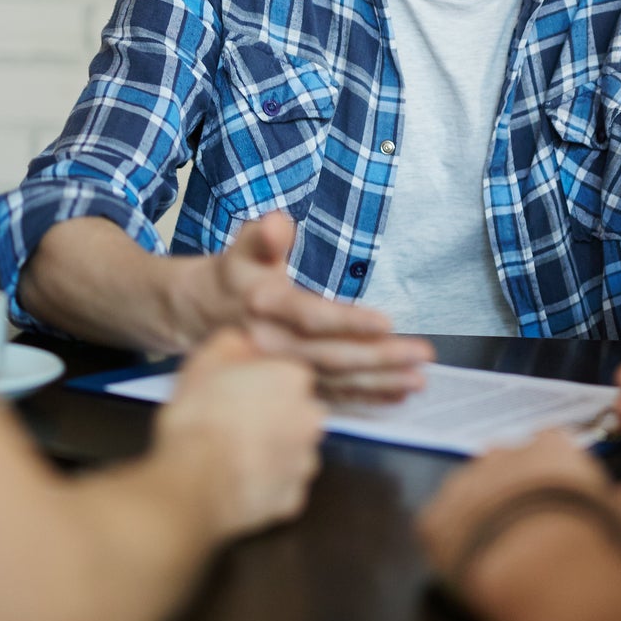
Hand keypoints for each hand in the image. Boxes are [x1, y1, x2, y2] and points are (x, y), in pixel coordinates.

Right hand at [155, 327, 324, 538]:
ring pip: (292, 449)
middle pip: (294, 410)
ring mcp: (305, 461)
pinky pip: (283, 485)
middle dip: (272, 414)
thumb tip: (246, 343)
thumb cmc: (199, 418)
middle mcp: (311, 417)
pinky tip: (240, 479)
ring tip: (235, 454)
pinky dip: (266, 483)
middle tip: (235, 422)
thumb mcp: (205, 361)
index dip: (260, 381)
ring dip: (272, 449)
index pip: (286, 373)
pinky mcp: (294, 500)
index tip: (238, 391)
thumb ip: (234, 343)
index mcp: (294, 378)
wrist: (191, 483)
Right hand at [197, 212, 433, 400]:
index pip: (311, 317)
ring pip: (335, 381)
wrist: (199, 314)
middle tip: (422, 354)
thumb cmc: (235, 274)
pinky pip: (332, 395)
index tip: (386, 323)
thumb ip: (263, 236)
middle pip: (331, 356)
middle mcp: (272, 344)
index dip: (348, 322)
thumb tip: (275, 223)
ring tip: (418, 379)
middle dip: (379, 358)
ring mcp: (280, 370)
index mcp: (264, 306)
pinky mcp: (289, 384)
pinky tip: (397, 394)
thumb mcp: (245, 247)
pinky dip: (366, 397)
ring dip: (380, 382)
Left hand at [419, 431, 620, 598]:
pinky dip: (451, 540)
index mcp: (549, 447)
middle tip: (527, 517)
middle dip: (512, 484)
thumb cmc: (586, 531)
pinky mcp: (435, 518)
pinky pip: (439, 524)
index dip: (553, 470)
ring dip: (479, 510)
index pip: (549, 445)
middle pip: (504, 461)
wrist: (538, 558)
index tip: (559, 491)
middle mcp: (502, 452)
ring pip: (468, 490)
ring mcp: (464, 481)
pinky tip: (469, 558)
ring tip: (498, 541)